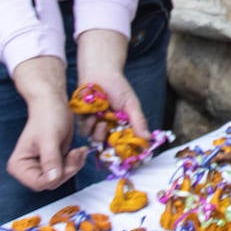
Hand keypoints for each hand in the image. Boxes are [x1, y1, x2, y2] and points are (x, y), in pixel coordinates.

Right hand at [6, 56, 87, 190]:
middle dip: (68, 169)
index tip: (70, 158)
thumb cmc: (48, 118)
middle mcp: (28, 170)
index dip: (56, 176)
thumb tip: (53, 179)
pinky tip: (79, 150)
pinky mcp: (53, 164)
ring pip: (61, 178)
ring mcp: (41, 168)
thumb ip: (50, 160)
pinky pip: (66, 171)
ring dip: (74, 165)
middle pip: (51, 183)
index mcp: (19, 166)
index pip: (39, 184)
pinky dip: (75, 163)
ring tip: (79, 150)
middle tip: (78, 152)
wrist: (53, 104)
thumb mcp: (49, 139)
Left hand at [75, 28, 149, 143]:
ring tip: (101, 121)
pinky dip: (88, 125)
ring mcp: (95, 124)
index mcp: (121, 125)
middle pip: (108, 145)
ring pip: (95, 139)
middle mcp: (108, 127)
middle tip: (110, 135)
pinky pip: (84, 130)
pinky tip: (92, 114)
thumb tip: (148, 138)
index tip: (128, 157)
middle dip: (108, 144)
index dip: (125, 152)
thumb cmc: (118, 86)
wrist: (99, 72)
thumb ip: (138, 122)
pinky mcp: (82, 119)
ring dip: (97, 133)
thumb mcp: (131, 105)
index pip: (124, 143)